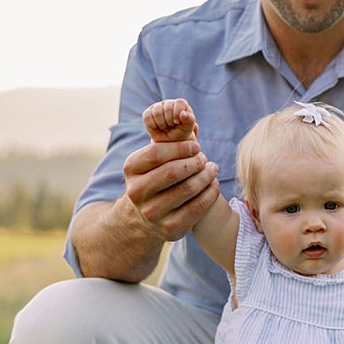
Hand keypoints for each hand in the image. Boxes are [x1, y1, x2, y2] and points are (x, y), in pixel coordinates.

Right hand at [124, 99, 219, 242]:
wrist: (146, 217)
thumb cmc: (157, 177)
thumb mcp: (155, 159)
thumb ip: (169, 139)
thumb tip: (189, 114)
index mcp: (130, 170)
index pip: (156, 152)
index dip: (180, 147)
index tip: (196, 145)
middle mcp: (136, 192)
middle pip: (174, 171)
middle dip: (196, 162)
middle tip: (205, 158)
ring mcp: (152, 213)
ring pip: (189, 189)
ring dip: (207, 176)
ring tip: (212, 169)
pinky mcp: (170, 229)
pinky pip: (198, 207)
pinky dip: (211, 192)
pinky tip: (213, 184)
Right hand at [143, 99, 198, 143]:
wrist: (168, 141)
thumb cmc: (180, 133)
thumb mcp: (187, 128)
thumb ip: (189, 120)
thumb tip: (184, 114)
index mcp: (180, 104)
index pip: (179, 102)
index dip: (178, 113)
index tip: (178, 122)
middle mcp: (168, 103)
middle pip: (167, 108)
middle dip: (170, 121)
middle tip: (172, 127)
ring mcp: (157, 107)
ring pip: (157, 112)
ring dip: (162, 124)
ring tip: (166, 128)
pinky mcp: (147, 113)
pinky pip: (147, 117)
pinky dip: (153, 125)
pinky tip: (158, 128)